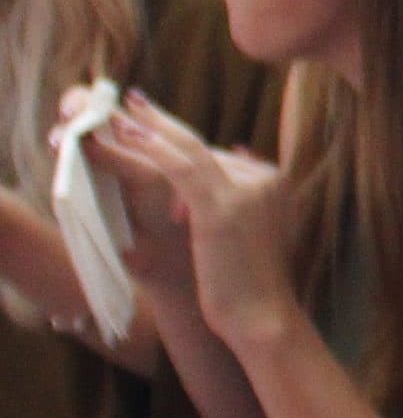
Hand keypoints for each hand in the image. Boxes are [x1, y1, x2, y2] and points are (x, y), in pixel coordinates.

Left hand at [76, 93, 299, 348]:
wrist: (262, 316)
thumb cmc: (249, 285)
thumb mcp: (249, 233)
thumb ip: (241, 195)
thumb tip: (235, 152)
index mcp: (273, 182)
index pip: (216, 156)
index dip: (176, 144)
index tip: (151, 124)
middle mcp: (264, 178)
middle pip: (201, 146)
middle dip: (160, 123)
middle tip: (131, 100)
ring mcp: (247, 188)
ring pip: (186, 151)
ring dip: (144, 130)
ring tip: (114, 113)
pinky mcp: (222, 205)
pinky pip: (178, 167)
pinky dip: (147, 149)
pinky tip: (124, 135)